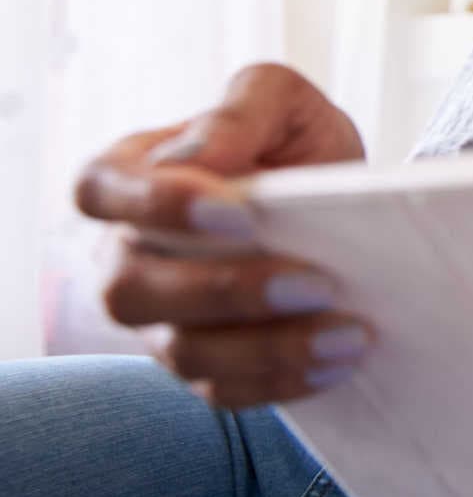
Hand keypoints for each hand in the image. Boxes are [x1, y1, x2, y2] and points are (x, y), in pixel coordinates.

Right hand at [74, 63, 373, 406]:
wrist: (344, 207)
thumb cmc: (296, 145)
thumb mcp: (284, 103)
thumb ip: (242, 110)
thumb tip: (198, 158)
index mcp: (130, 175)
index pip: (99, 190)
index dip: (157, 206)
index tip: (240, 212)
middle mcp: (128, 253)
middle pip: (132, 290)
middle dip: (227, 291)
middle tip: (317, 282)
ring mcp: (160, 318)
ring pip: (182, 352)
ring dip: (269, 348)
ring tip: (349, 333)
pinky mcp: (202, 366)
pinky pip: (223, 392)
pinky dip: (282, 381)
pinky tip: (338, 363)